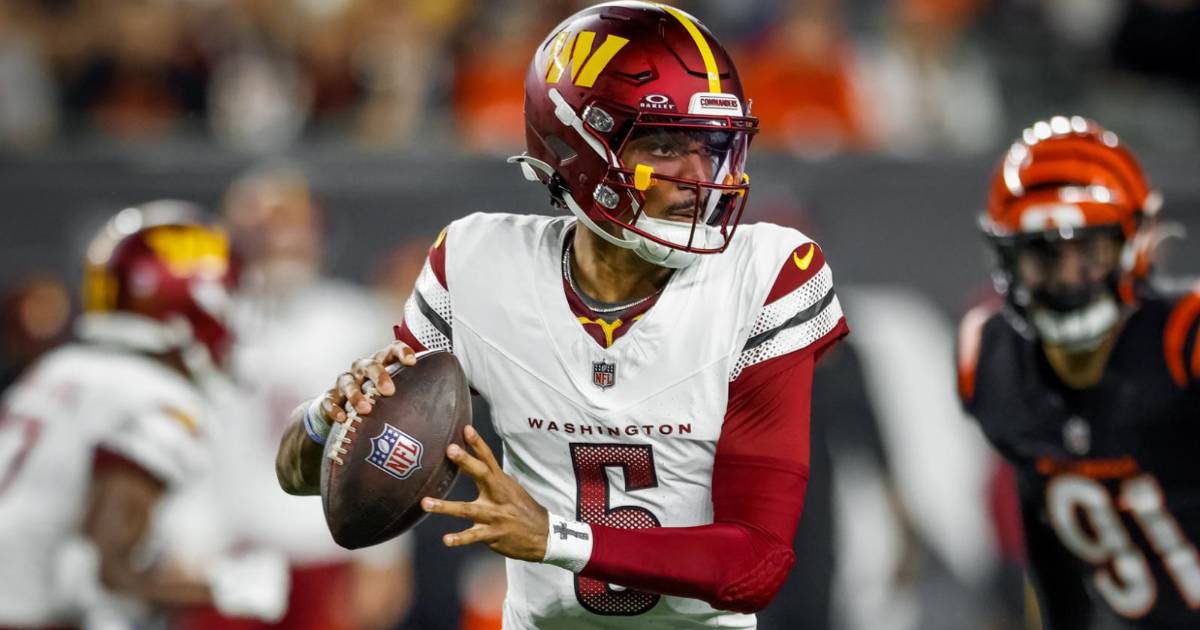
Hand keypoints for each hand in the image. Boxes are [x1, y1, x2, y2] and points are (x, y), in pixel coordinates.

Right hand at [317, 341, 416, 423]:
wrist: (343, 411)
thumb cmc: (380, 401)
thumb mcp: (399, 396)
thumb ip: (420, 398)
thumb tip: (454, 413)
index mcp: (381, 363)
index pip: (392, 350)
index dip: (401, 352)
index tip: (412, 362)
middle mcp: (362, 369)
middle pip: (369, 364)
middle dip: (379, 375)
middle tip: (389, 391)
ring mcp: (345, 383)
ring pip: (347, 381)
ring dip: (356, 394)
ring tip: (365, 409)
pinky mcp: (329, 398)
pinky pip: (328, 400)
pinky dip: (334, 408)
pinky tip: (342, 418)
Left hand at [421, 425, 549, 561]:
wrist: (545, 535)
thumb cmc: (523, 510)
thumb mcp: (511, 490)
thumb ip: (491, 479)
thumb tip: (470, 463)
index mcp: (502, 483)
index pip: (489, 459)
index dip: (478, 444)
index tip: (466, 429)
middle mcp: (498, 497)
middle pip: (482, 475)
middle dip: (466, 461)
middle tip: (450, 449)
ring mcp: (495, 516)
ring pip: (468, 509)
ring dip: (446, 506)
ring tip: (425, 503)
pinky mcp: (493, 535)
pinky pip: (474, 536)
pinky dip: (460, 538)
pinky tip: (446, 539)